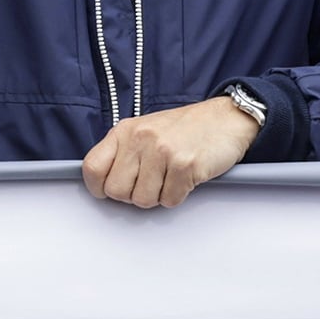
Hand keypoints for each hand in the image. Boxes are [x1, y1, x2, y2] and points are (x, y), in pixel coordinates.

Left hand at [81, 96, 259, 207]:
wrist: (227, 118)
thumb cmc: (186, 128)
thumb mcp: (146, 130)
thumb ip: (124, 153)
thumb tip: (105, 184)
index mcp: (126, 130)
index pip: (92, 168)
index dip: (99, 187)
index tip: (110, 190)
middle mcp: (140, 138)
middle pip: (117, 191)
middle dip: (133, 194)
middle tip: (151, 183)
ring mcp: (163, 151)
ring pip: (143, 200)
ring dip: (158, 196)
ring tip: (170, 177)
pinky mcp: (185, 165)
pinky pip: (170, 200)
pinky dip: (178, 195)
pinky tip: (185, 177)